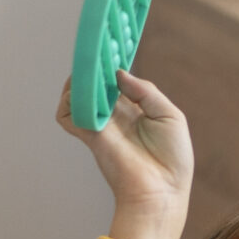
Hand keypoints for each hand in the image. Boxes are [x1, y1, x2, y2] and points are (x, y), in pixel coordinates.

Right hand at [56, 69, 192, 238]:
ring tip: (92, 71)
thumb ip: (146, 91)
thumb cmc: (172, 160)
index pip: (115, 81)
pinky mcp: (89, 136)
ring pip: (75, 94)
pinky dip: (69, 101)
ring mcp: (99, 124)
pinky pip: (66, 114)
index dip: (112, 65)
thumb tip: (119, 73)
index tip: (112, 46)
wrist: (162, 191)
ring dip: (80, 80)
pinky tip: (87, 93)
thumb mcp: (170, 116)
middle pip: (94, 84)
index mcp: (134, 110)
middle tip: (99, 55)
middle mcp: (114, 115)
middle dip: (94, 67)